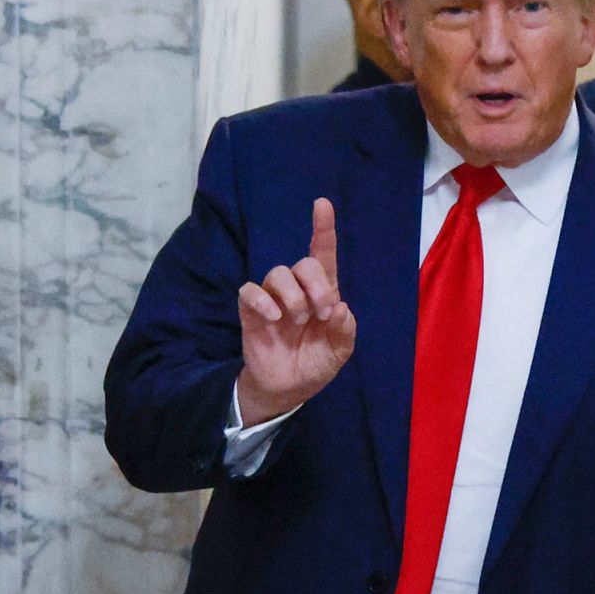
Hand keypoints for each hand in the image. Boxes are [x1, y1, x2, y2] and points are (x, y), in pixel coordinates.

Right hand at [236, 198, 356, 425]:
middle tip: (321, 313)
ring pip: (277, 273)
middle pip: (303, 263)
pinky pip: (249, 290)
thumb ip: (345, 331)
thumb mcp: (339, 352)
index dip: (323, 228)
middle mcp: (298, 290)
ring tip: (299, 319)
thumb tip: (340, 308)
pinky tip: (275, 317)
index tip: (322, 204)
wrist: (287, 389)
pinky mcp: (251, 312)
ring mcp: (273, 300)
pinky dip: (262, 300)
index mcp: (323, 294)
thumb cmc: (315, 363)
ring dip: (293, 295)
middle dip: (317, 285)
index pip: (323, 254)